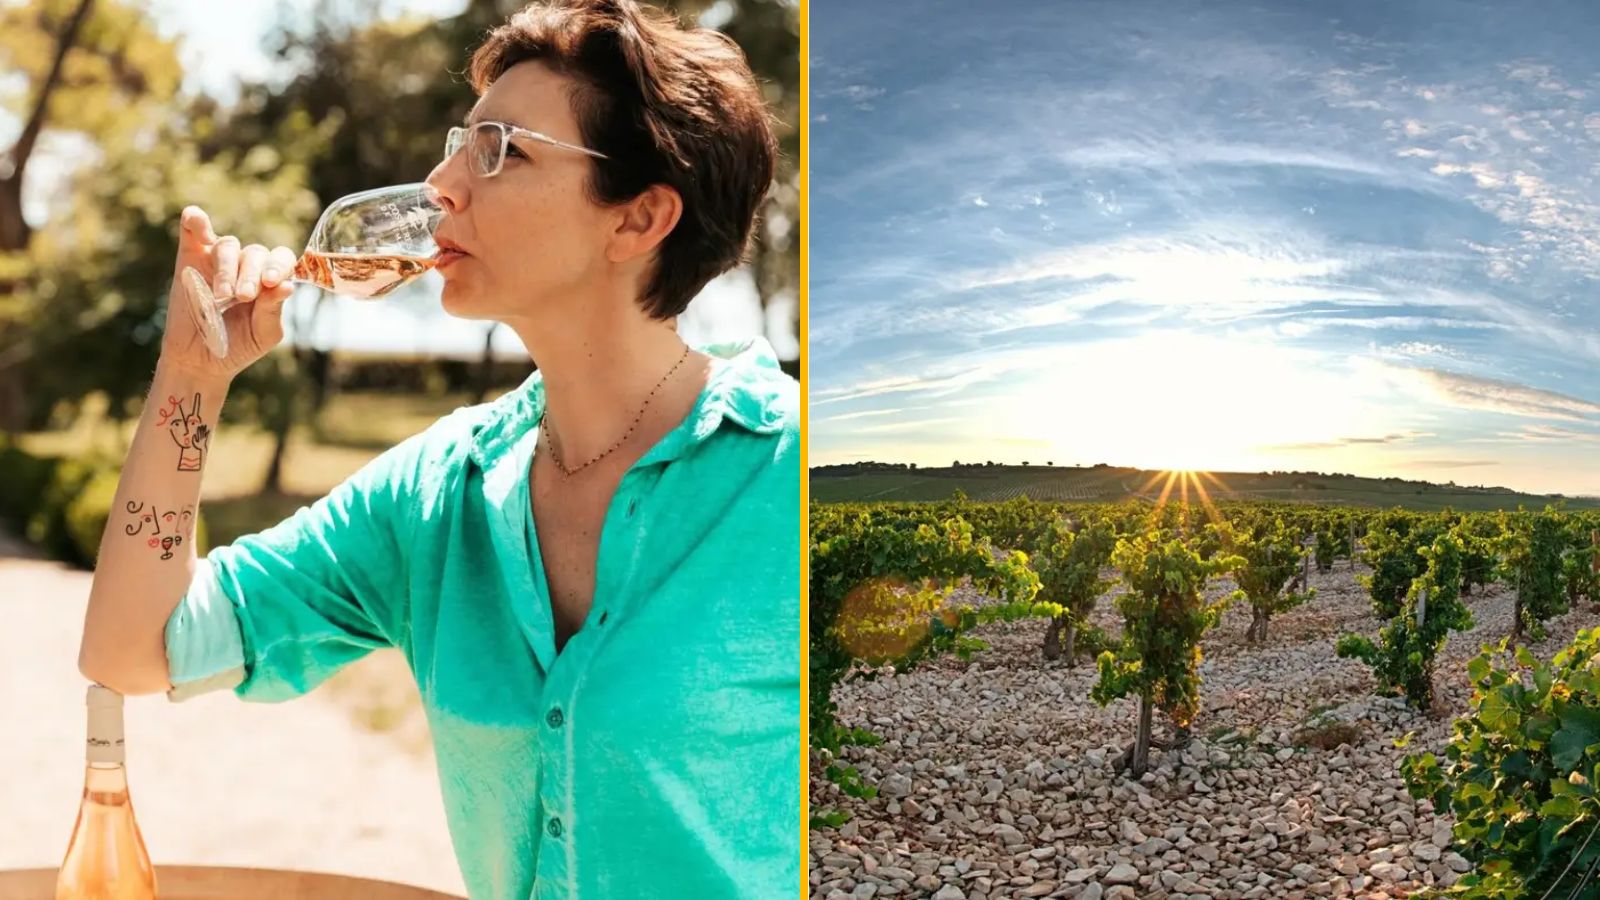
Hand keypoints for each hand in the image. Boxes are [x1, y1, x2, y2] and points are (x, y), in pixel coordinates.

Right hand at [159, 206, 297, 382]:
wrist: (202, 360)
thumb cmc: (240, 345)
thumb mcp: (264, 334)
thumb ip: (273, 309)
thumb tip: (287, 286)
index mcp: (269, 280)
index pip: (281, 259)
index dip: (279, 265)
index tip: (272, 282)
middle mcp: (246, 266)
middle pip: (256, 253)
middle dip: (251, 275)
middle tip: (243, 297)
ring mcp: (218, 260)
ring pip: (229, 245)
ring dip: (228, 268)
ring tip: (223, 295)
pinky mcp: (190, 258)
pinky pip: (193, 230)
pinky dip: (196, 221)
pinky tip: (196, 220)